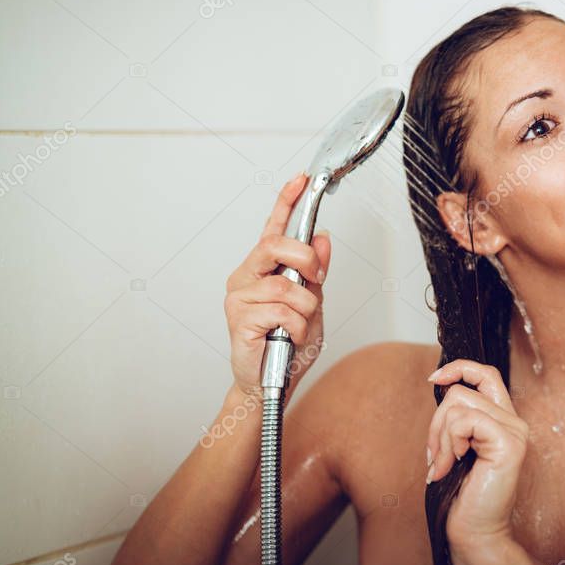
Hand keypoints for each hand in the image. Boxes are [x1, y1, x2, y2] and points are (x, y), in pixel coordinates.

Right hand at [223, 173, 331, 401]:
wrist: (270, 384)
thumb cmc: (287, 346)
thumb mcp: (313, 305)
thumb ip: (316, 273)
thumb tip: (324, 240)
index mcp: (264, 269)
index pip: (273, 228)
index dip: (286, 201)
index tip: (301, 180)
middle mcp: (246, 276)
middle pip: (276, 246)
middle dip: (305, 259)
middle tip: (316, 278)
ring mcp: (239, 296)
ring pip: (286, 286)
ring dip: (304, 309)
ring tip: (296, 326)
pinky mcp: (239, 318)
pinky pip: (282, 312)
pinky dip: (296, 328)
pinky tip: (287, 338)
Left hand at [425, 359, 530, 564]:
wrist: (476, 532)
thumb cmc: (463, 495)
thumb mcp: (457, 446)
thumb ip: (457, 417)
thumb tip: (439, 383)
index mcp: (504, 420)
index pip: (487, 373)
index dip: (459, 368)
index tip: (434, 378)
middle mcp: (515, 422)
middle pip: (462, 390)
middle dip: (436, 422)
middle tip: (433, 456)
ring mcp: (515, 431)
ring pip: (457, 404)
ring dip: (439, 437)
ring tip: (443, 465)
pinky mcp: (509, 443)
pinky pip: (463, 421)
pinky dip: (448, 443)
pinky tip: (452, 465)